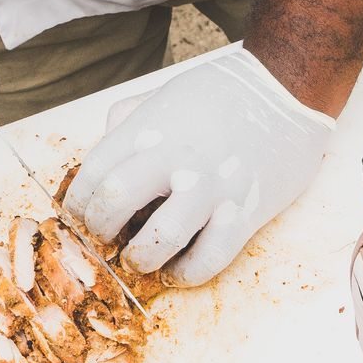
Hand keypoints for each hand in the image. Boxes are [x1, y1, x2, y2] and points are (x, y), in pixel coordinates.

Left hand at [65, 46, 332, 285]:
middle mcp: (172, 159)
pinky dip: (186, 274)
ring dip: (140, 258)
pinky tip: (178, 270)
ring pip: (158, 240)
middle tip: (106, 239)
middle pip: (112, 205)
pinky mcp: (243, 212)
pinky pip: (208, 259)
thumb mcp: (163, 94)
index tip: (82, 216)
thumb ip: (129, 119)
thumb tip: (103, 146)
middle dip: (100, 231)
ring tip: (139, 260)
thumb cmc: (221, 91)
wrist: (284, 88)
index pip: (92, 175)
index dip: (78, 204)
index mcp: (147, 130)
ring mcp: (209, 188)